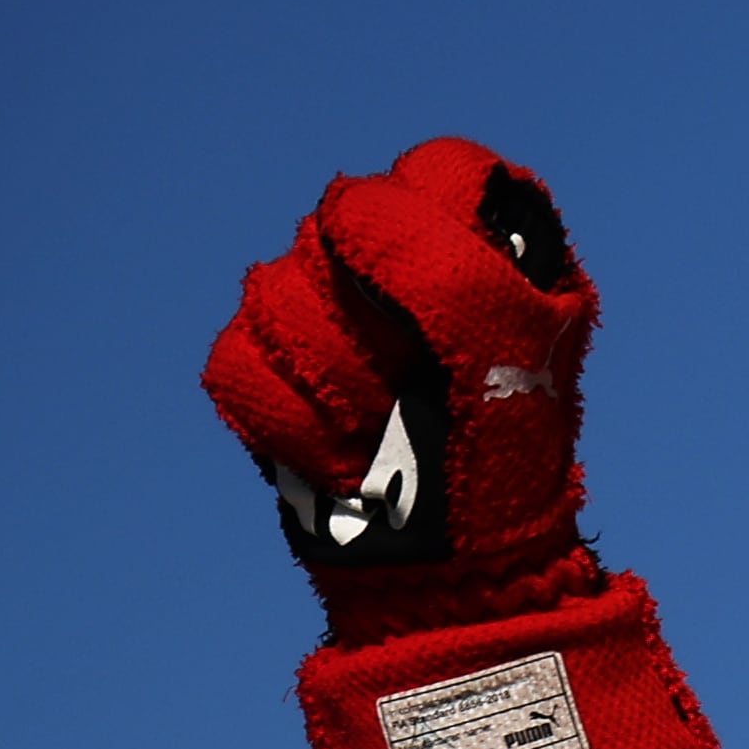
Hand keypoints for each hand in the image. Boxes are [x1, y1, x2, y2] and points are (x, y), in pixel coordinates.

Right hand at [204, 138, 603, 644]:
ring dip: (336, 383)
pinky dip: (293, 423)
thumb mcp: (513, 356)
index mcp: (486, 247)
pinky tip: (343, 455)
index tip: (449, 311)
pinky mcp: (269, 366)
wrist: (452, 576)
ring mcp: (328, 311)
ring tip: (385, 432)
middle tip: (421, 387)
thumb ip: (450, 264)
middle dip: (376, 327)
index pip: (436, 172)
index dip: (430, 234)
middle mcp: (402, 264)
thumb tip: (349, 209)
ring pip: (272, 290)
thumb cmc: (502, 466)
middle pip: (335, 225)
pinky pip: (235, 361)